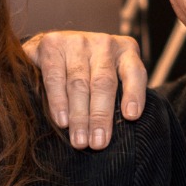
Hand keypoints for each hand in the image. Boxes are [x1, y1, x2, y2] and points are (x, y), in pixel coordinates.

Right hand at [21, 30, 147, 149]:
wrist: (52, 44)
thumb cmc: (88, 70)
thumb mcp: (110, 77)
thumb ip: (118, 96)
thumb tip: (122, 128)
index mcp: (125, 51)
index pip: (134, 72)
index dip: (134, 94)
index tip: (131, 116)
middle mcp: (103, 44)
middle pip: (103, 82)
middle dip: (100, 116)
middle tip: (98, 143)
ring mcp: (76, 41)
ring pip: (79, 83)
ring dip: (79, 116)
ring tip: (79, 140)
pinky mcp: (52, 45)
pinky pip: (55, 78)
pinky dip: (58, 102)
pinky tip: (62, 121)